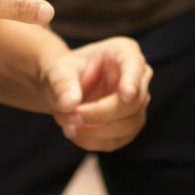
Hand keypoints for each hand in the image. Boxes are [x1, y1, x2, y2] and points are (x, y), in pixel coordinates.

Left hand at [40, 37, 152, 151]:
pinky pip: (117, 141)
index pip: (134, 65)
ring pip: (129, 125)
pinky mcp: (128, 127)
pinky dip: (93, 141)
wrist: (60, 89)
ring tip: (67, 125)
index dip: (131, 80)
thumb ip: (62, 84)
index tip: (126, 95)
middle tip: (70, 116)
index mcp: (124, 52)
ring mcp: (137, 104)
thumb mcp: (57, 71)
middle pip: (133, 102)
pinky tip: (74, 133)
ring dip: (96, 131)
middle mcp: (137, 77)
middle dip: (100, 113)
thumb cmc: (63, 72)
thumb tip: (69, 105)